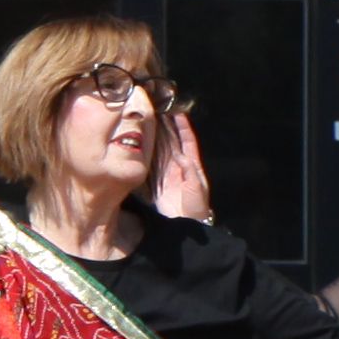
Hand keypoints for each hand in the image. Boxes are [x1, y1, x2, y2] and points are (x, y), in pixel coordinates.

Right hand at [153, 108, 213, 222]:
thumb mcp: (197, 187)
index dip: (183, 127)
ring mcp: (167, 173)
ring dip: (156, 136)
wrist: (183, 226)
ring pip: (161, 150)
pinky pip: (151, 163)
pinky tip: (141, 141)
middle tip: (159, 112)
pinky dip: (147, 152)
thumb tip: (180, 155)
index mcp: (193, 166)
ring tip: (150, 121)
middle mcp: (179, 166)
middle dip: (167, 127)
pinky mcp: (156, 181)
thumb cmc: (195, 208)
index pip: (188, 141)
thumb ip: (190, 170)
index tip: (178, 113)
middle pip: (172, 142)